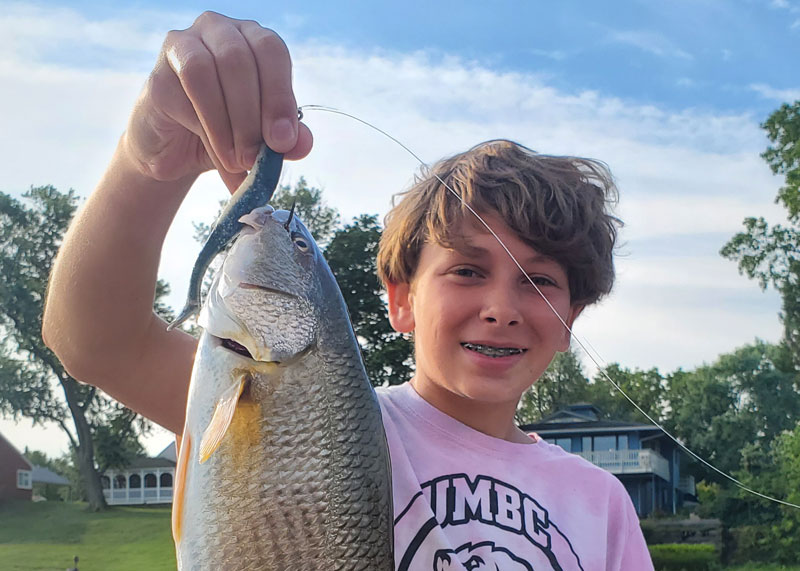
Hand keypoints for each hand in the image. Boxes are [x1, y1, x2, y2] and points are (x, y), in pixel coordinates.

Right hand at [123, 11, 312, 191]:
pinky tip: (217, 153)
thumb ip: (286, 140)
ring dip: (227, 124)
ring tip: (237, 159)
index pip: (271, 50)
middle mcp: (217, 31)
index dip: (279, 95)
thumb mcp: (263, 139)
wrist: (178, 152)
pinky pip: (182, 97)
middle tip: (256, 157)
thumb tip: (301, 144)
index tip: (282, 140)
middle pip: (238, 59)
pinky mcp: (158, 76)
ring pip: (206, 72)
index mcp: (252, 39)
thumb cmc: (227, 134)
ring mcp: (182, 47)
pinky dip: (206, 131)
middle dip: (252, 116)